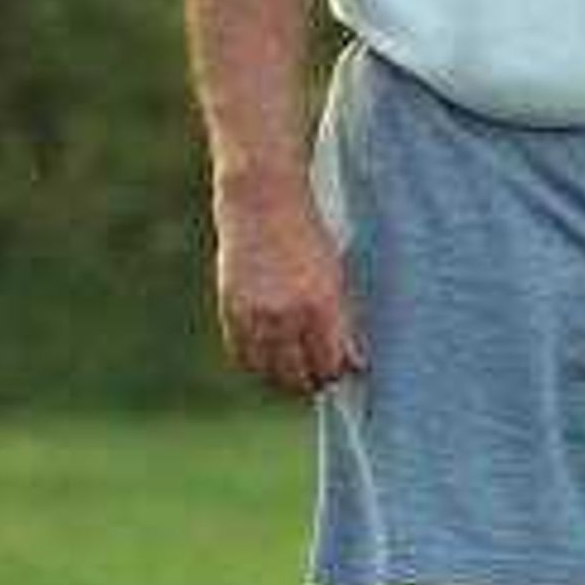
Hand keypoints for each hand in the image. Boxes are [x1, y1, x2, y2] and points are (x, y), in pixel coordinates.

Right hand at [213, 176, 363, 394]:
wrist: (263, 203)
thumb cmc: (309, 236)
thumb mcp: (337, 275)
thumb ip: (343, 319)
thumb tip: (353, 361)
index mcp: (322, 305)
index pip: (330, 363)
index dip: (337, 372)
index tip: (344, 370)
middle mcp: (287, 315)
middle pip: (298, 375)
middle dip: (313, 380)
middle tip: (321, 377)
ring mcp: (255, 314)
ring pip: (268, 371)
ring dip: (282, 377)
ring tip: (296, 370)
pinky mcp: (230, 309)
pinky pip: (241, 355)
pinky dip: (256, 363)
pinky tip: (269, 357)